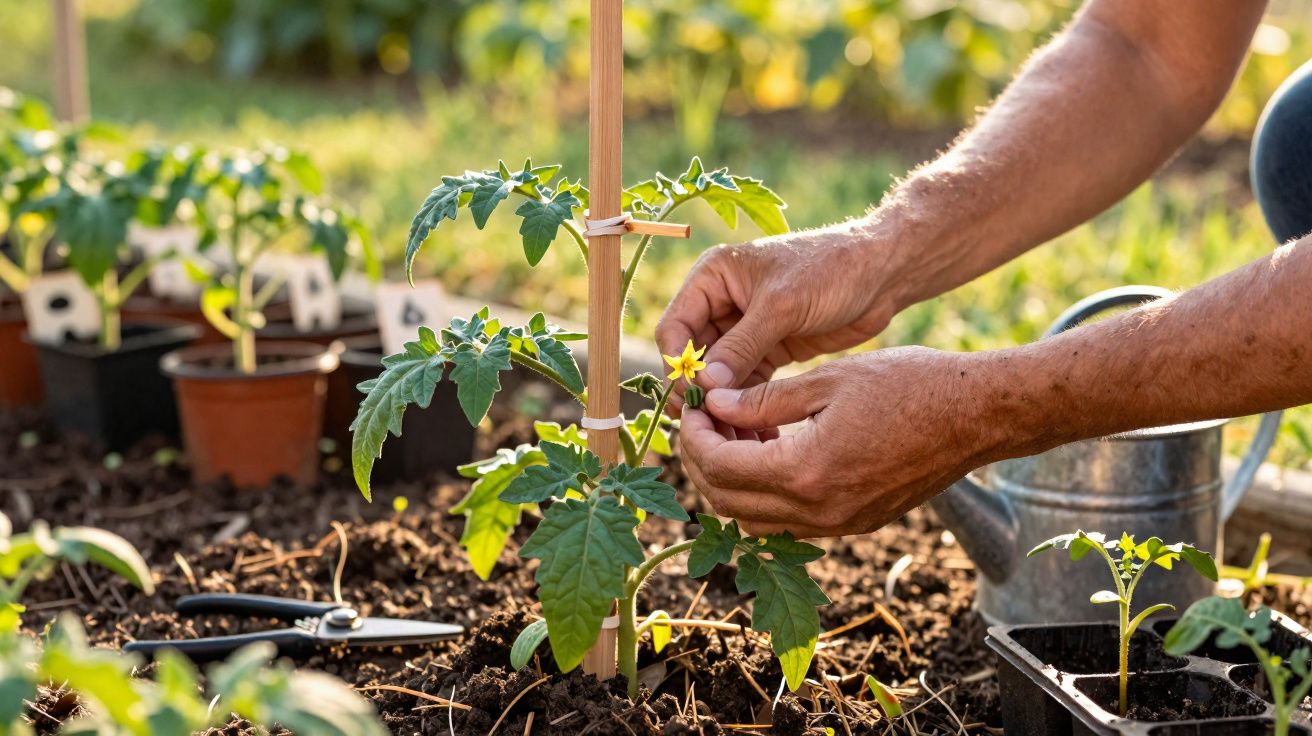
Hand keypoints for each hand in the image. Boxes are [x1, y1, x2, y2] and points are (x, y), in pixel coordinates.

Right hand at [655, 219, 905, 413]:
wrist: (882, 272)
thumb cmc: (830, 269)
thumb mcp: (782, 305)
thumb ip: (742, 346)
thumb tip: (704, 384)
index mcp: (713, 278)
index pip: (676, 327)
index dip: (677, 364)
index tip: (689, 397)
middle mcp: (722, 302)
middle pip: (694, 356)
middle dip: (698, 390)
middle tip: (704, 427)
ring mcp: (745, 329)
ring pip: (719, 375)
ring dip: (721, 402)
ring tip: (728, 435)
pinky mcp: (770, 349)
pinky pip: (746, 383)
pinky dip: (745, 404)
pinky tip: (750, 430)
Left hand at [678, 347, 1011, 537]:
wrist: (979, 415)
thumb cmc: (910, 385)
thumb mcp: (829, 380)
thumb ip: (764, 400)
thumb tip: (713, 404)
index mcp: (806, 473)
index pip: (719, 467)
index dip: (693, 436)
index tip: (692, 405)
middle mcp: (818, 511)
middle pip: (727, 502)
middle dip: (702, 461)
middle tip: (703, 420)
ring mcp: (838, 524)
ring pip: (754, 520)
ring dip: (732, 481)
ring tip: (735, 432)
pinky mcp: (855, 522)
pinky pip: (789, 522)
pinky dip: (765, 493)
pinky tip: (771, 450)